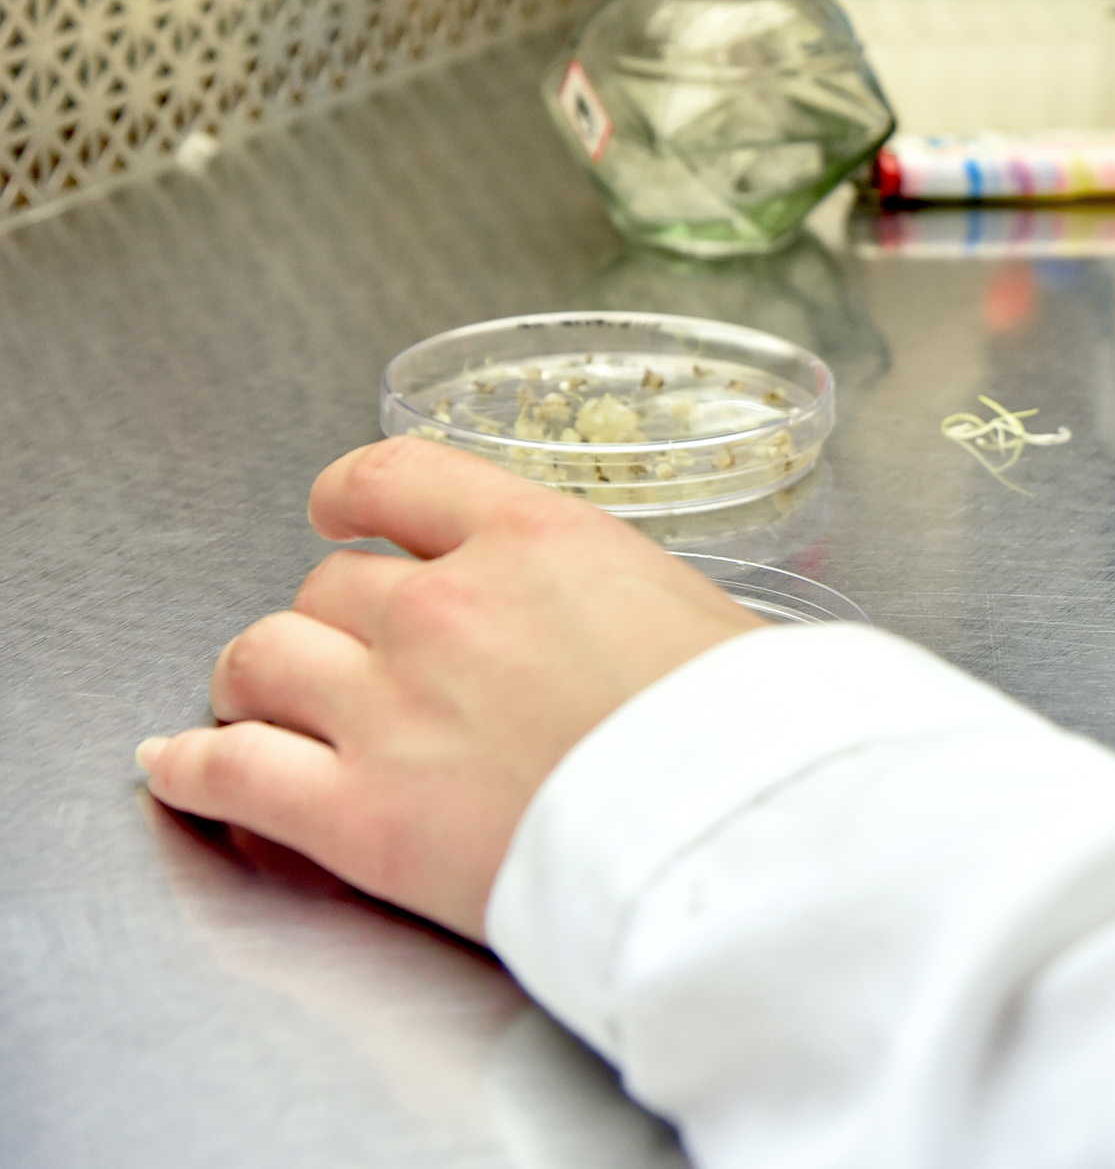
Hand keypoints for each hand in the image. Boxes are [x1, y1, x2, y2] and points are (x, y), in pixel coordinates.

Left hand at [138, 439, 761, 940]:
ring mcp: (391, 710)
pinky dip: (190, 768)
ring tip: (253, 702)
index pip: (396, 478)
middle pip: (329, 586)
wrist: (731, 830)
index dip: (350, 495)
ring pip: (262, 662)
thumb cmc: (747, 729)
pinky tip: (176, 768)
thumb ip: (624, 601)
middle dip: (328, 620)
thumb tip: (644, 631)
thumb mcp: (700, 611)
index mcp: (535, 540)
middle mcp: (444, 607)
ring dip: (251, 679)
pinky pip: (233, 774)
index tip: (340, 513)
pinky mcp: (360, 818)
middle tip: (342, 655)